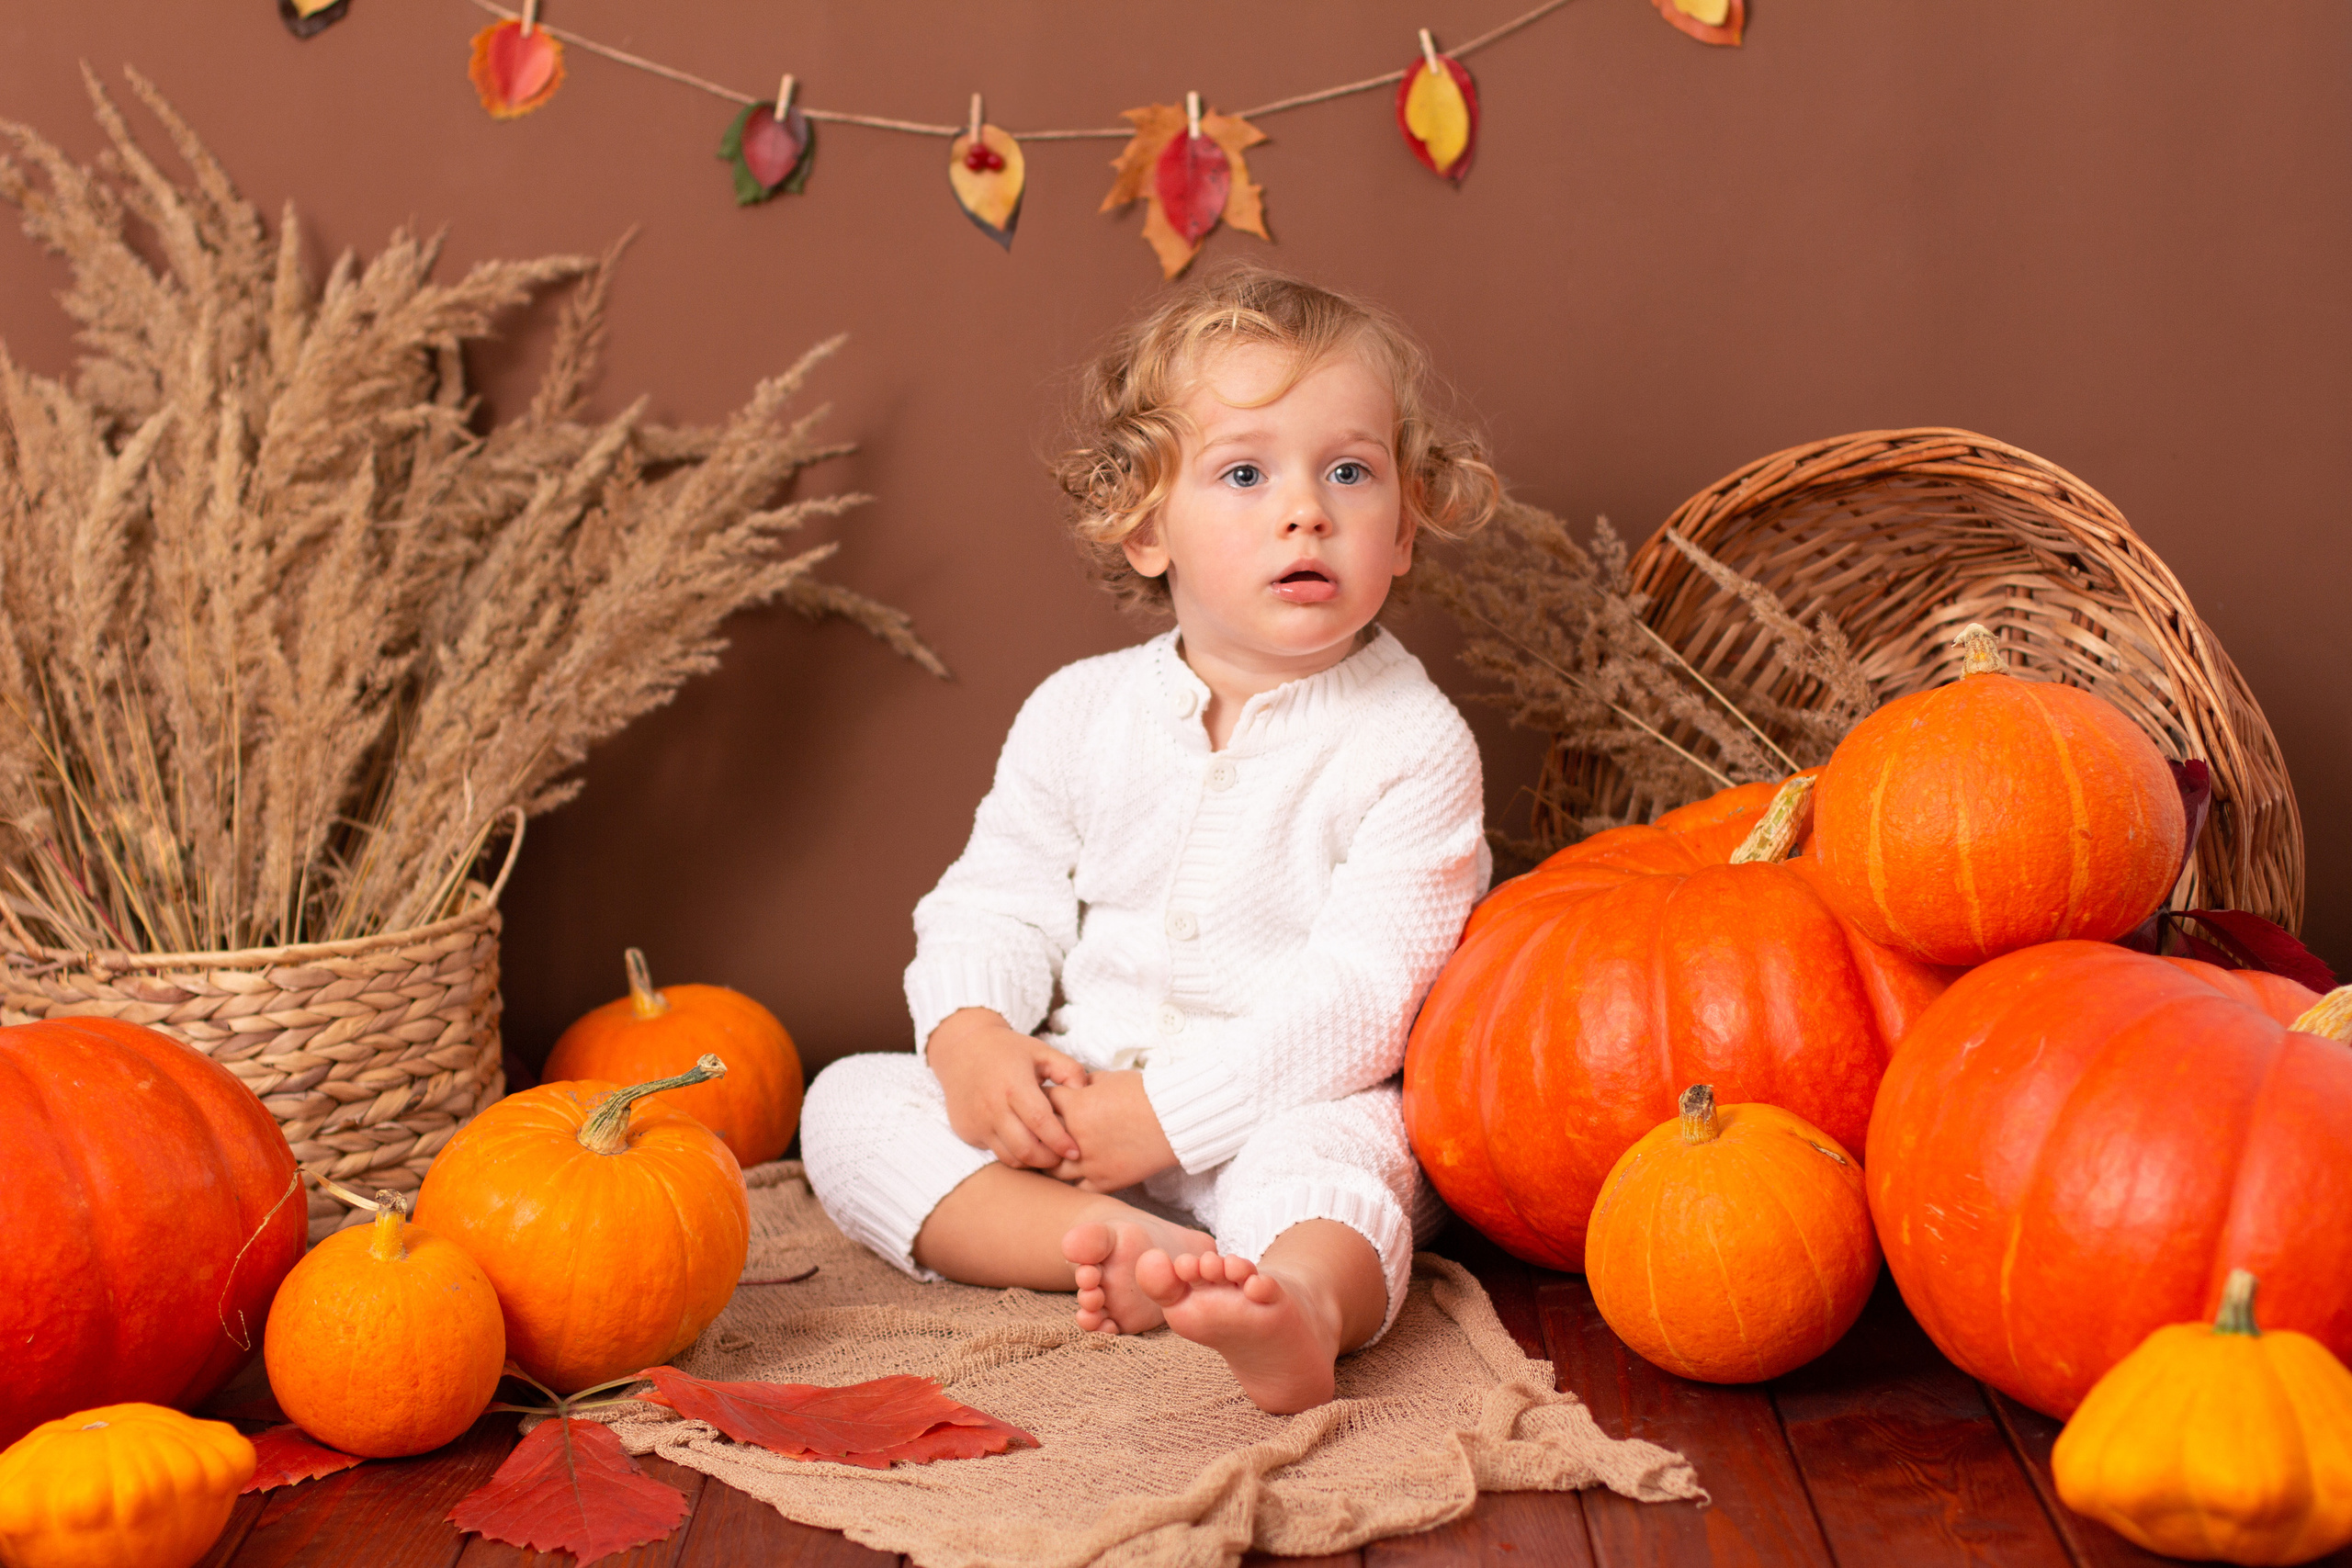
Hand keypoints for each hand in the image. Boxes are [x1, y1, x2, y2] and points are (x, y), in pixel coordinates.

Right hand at [927, 1008, 1088, 1168]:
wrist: (962, 1049)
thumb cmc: (1009, 1051)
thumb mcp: (1042, 1052)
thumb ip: (1070, 1071)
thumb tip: (1084, 1095)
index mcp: (1014, 1085)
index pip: (1041, 1123)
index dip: (1060, 1141)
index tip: (1075, 1151)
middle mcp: (992, 1107)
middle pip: (1025, 1148)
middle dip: (1049, 1160)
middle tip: (1063, 1158)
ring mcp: (977, 1122)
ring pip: (1009, 1157)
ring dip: (1031, 1161)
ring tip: (1047, 1155)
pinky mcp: (966, 1131)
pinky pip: (994, 1152)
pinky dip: (1012, 1154)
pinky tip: (1025, 1145)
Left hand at [1044, 1070, 1177, 1192]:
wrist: (1173, 1120)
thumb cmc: (1145, 1094)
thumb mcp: (1110, 1078)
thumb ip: (1087, 1083)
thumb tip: (1076, 1085)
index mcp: (1075, 1105)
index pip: (1040, 1103)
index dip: (1040, 1102)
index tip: (1044, 1103)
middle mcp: (1075, 1136)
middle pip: (1039, 1138)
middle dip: (1037, 1134)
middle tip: (1039, 1132)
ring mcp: (1088, 1162)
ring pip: (1052, 1169)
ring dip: (1050, 1162)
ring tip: (1053, 1157)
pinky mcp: (1103, 1181)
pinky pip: (1077, 1188)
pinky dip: (1074, 1182)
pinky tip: (1076, 1175)